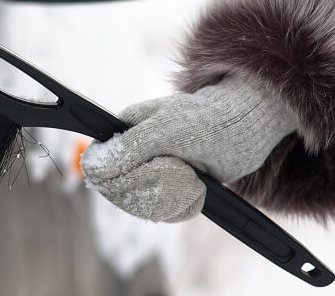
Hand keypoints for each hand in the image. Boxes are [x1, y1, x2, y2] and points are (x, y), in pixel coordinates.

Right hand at [79, 75, 295, 221]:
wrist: (243, 130)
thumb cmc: (205, 121)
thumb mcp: (166, 131)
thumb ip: (129, 149)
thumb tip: (92, 167)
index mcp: (121, 133)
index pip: (97, 169)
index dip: (119, 178)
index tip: (152, 170)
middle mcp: (129, 155)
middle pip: (120, 193)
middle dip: (156, 186)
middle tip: (182, 168)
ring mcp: (147, 174)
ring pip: (142, 207)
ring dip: (174, 196)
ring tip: (193, 177)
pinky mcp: (166, 190)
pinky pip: (162, 213)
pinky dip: (184, 204)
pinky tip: (197, 187)